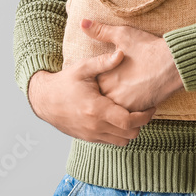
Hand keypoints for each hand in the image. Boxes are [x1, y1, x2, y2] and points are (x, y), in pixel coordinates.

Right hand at [28, 50, 155, 146]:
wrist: (44, 100)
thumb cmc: (64, 82)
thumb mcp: (83, 69)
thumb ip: (103, 62)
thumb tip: (122, 53)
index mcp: (96, 109)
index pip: (129, 121)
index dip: (145, 116)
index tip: (151, 106)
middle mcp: (95, 126)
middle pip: (129, 134)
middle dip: (141, 123)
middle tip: (145, 110)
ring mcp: (91, 135)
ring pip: (122, 141)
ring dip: (131, 130)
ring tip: (133, 114)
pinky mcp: (88, 138)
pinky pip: (111, 142)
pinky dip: (119, 134)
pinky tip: (120, 119)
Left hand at [81, 18, 185, 111]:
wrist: (174, 64)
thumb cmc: (148, 48)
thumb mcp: (122, 35)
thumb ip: (100, 31)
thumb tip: (83, 22)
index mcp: (104, 75)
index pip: (91, 83)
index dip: (97, 78)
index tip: (104, 74)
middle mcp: (111, 93)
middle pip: (100, 98)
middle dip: (104, 93)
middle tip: (115, 85)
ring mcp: (124, 104)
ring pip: (113, 108)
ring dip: (115, 102)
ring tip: (124, 93)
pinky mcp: (137, 111)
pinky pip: (126, 115)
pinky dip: (127, 109)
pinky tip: (133, 100)